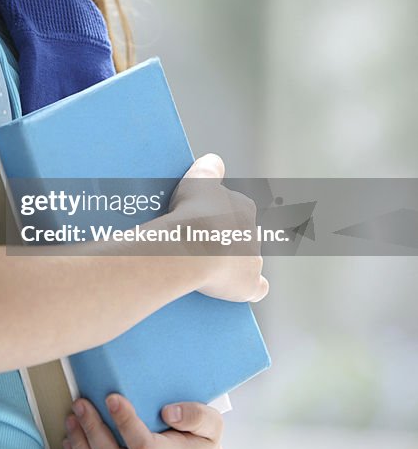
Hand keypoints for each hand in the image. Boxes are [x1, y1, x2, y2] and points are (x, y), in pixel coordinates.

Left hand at [62, 394, 223, 448]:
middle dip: (92, 430)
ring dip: (80, 447)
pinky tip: (70, 444)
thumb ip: (197, 414)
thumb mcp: (212, 424)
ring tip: (72, 419)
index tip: (111, 397)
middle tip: (81, 404)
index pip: (144, 447)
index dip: (125, 422)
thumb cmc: (202, 442)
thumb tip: (169, 411)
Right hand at [162, 153, 268, 303]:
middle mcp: (254, 233)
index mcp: (244, 208)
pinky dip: (248, 288)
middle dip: (227, 242)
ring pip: (248, 261)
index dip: (220, 218)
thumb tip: (214, 159)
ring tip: (207, 268)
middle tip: (200, 246)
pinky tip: (236, 289)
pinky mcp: (249, 284)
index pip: (238, 211)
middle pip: (243, 237)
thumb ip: (209, 168)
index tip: (203, 223)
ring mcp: (253, 260)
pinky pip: (257, 287)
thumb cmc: (194, 211)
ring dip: (234, 264)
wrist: (191, 245)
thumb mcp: (198, 179)